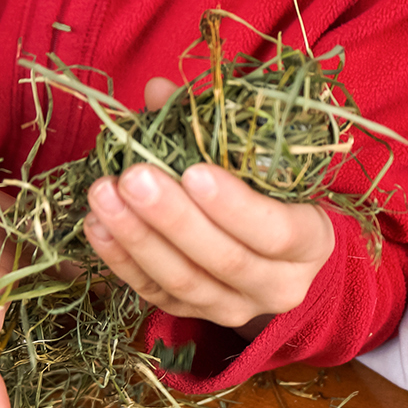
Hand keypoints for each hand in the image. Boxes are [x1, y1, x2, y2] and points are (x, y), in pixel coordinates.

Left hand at [81, 78, 334, 339]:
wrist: (279, 252)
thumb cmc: (272, 190)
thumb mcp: (263, 158)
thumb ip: (215, 125)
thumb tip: (157, 90)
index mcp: (311, 242)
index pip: (277, 232)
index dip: (235, 206)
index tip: (194, 171)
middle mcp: (279, 285)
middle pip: (226, 261)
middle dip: (174, 220)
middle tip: (134, 178)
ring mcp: (236, 307)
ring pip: (185, 283)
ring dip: (138, 239)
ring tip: (103, 195)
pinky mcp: (196, 316)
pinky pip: (155, 295)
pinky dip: (122, 261)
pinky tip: (97, 226)